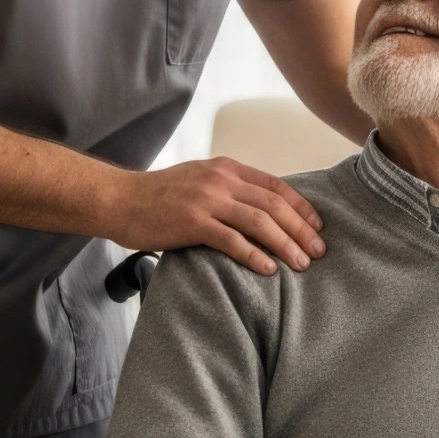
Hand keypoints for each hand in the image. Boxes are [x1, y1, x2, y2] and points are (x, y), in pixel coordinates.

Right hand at [109, 157, 326, 275]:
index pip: (275, 185)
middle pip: (274, 204)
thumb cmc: (159, 195)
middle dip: (301, 229)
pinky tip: (268, 269)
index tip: (317, 226)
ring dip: (285, 244)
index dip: (300, 206)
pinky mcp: (192, 222)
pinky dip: (254, 255)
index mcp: (227, 168)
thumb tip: (260, 210)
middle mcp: (221, 179)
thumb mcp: (200, 180)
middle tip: (318, 251)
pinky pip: (232, 240)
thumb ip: (228, 189)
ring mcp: (207, 199)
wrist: (119, 199)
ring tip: (301, 263)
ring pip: (259, 221)